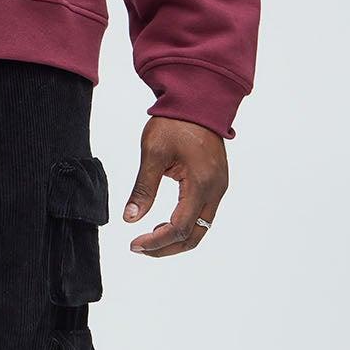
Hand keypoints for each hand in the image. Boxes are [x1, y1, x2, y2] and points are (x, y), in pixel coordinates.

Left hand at [122, 117, 226, 257]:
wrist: (198, 102)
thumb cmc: (174, 123)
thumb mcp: (153, 154)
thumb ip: (143, 189)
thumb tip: (129, 219)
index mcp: (201, 184)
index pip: (179, 228)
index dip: (156, 242)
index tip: (134, 245)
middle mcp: (216, 190)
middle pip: (194, 236)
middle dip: (166, 247)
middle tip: (139, 248)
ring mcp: (219, 188)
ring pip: (200, 228)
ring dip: (176, 238)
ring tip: (149, 237)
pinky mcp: (216, 183)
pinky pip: (203, 215)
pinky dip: (184, 225)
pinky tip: (163, 222)